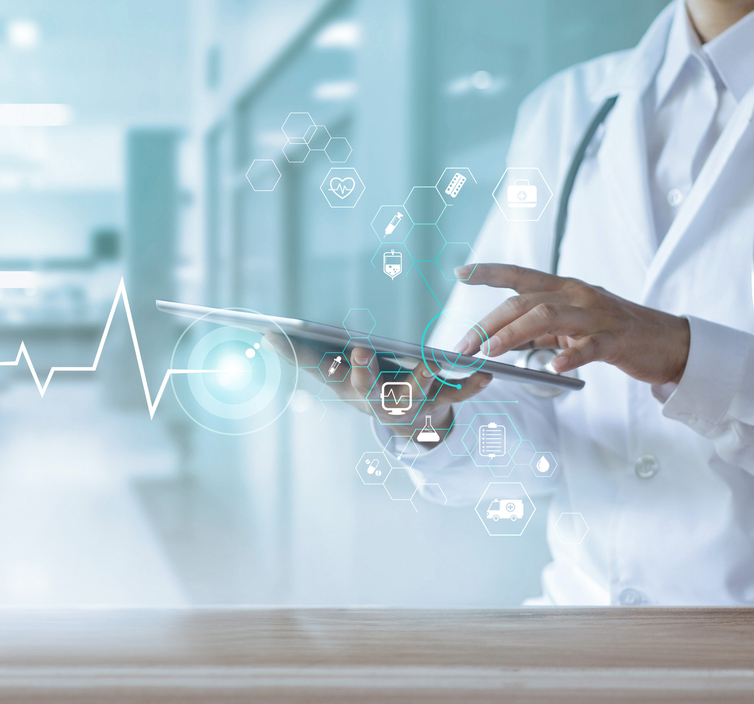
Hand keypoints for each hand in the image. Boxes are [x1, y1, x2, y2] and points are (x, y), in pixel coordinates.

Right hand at [267, 333, 490, 447]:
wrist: (404, 419)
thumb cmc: (362, 385)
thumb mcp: (332, 373)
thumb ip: (301, 354)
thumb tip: (266, 334)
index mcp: (354, 390)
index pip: (336, 375)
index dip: (328, 362)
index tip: (323, 341)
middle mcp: (381, 400)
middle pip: (371, 387)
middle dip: (365, 371)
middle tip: (359, 351)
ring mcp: (413, 402)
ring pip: (417, 391)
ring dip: (424, 376)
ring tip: (432, 359)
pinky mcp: (441, 401)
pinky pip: (458, 395)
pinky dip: (472, 386)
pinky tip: (487, 374)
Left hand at [454, 263, 689, 385]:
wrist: (667, 342)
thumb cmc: (614, 332)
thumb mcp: (572, 325)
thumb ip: (539, 330)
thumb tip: (500, 340)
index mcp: (565, 289)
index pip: (520, 275)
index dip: (489, 272)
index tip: (460, 273)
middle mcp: (577, 295)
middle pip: (525, 302)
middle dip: (489, 324)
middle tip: (465, 347)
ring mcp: (598, 316)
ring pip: (548, 317)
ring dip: (513, 334)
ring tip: (490, 352)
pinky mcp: (616, 341)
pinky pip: (590, 347)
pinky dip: (570, 356)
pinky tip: (553, 367)